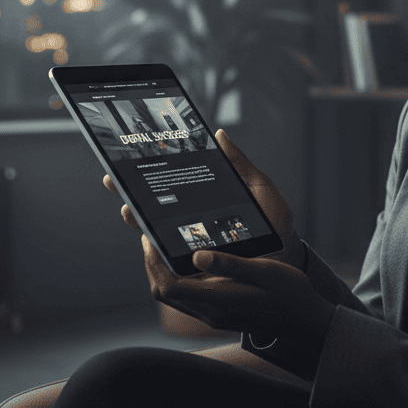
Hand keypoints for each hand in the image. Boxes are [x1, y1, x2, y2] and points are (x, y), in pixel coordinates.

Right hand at [102, 128, 305, 270]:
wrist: (289, 261)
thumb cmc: (276, 224)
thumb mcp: (260, 189)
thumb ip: (239, 164)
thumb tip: (219, 135)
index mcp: (205, 201)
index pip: (170, 189)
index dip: (148, 178)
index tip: (128, 164)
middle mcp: (193, 224)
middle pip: (154, 211)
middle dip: (133, 198)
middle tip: (118, 185)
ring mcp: (192, 248)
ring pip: (156, 237)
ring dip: (140, 224)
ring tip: (132, 211)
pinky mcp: (197, 271)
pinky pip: (171, 264)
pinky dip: (157, 253)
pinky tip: (150, 240)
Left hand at [136, 236, 335, 342]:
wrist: (304, 321)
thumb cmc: (290, 293)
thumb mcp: (264, 271)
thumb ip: (230, 263)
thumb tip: (196, 255)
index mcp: (219, 300)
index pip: (169, 286)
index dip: (153, 262)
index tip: (150, 238)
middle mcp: (211, 312)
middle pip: (164, 293)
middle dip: (152, 265)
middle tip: (151, 237)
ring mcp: (213, 316)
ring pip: (173, 297)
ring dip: (163, 272)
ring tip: (164, 245)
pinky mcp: (218, 314)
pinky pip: (186, 298)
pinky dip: (177, 279)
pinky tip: (186, 261)